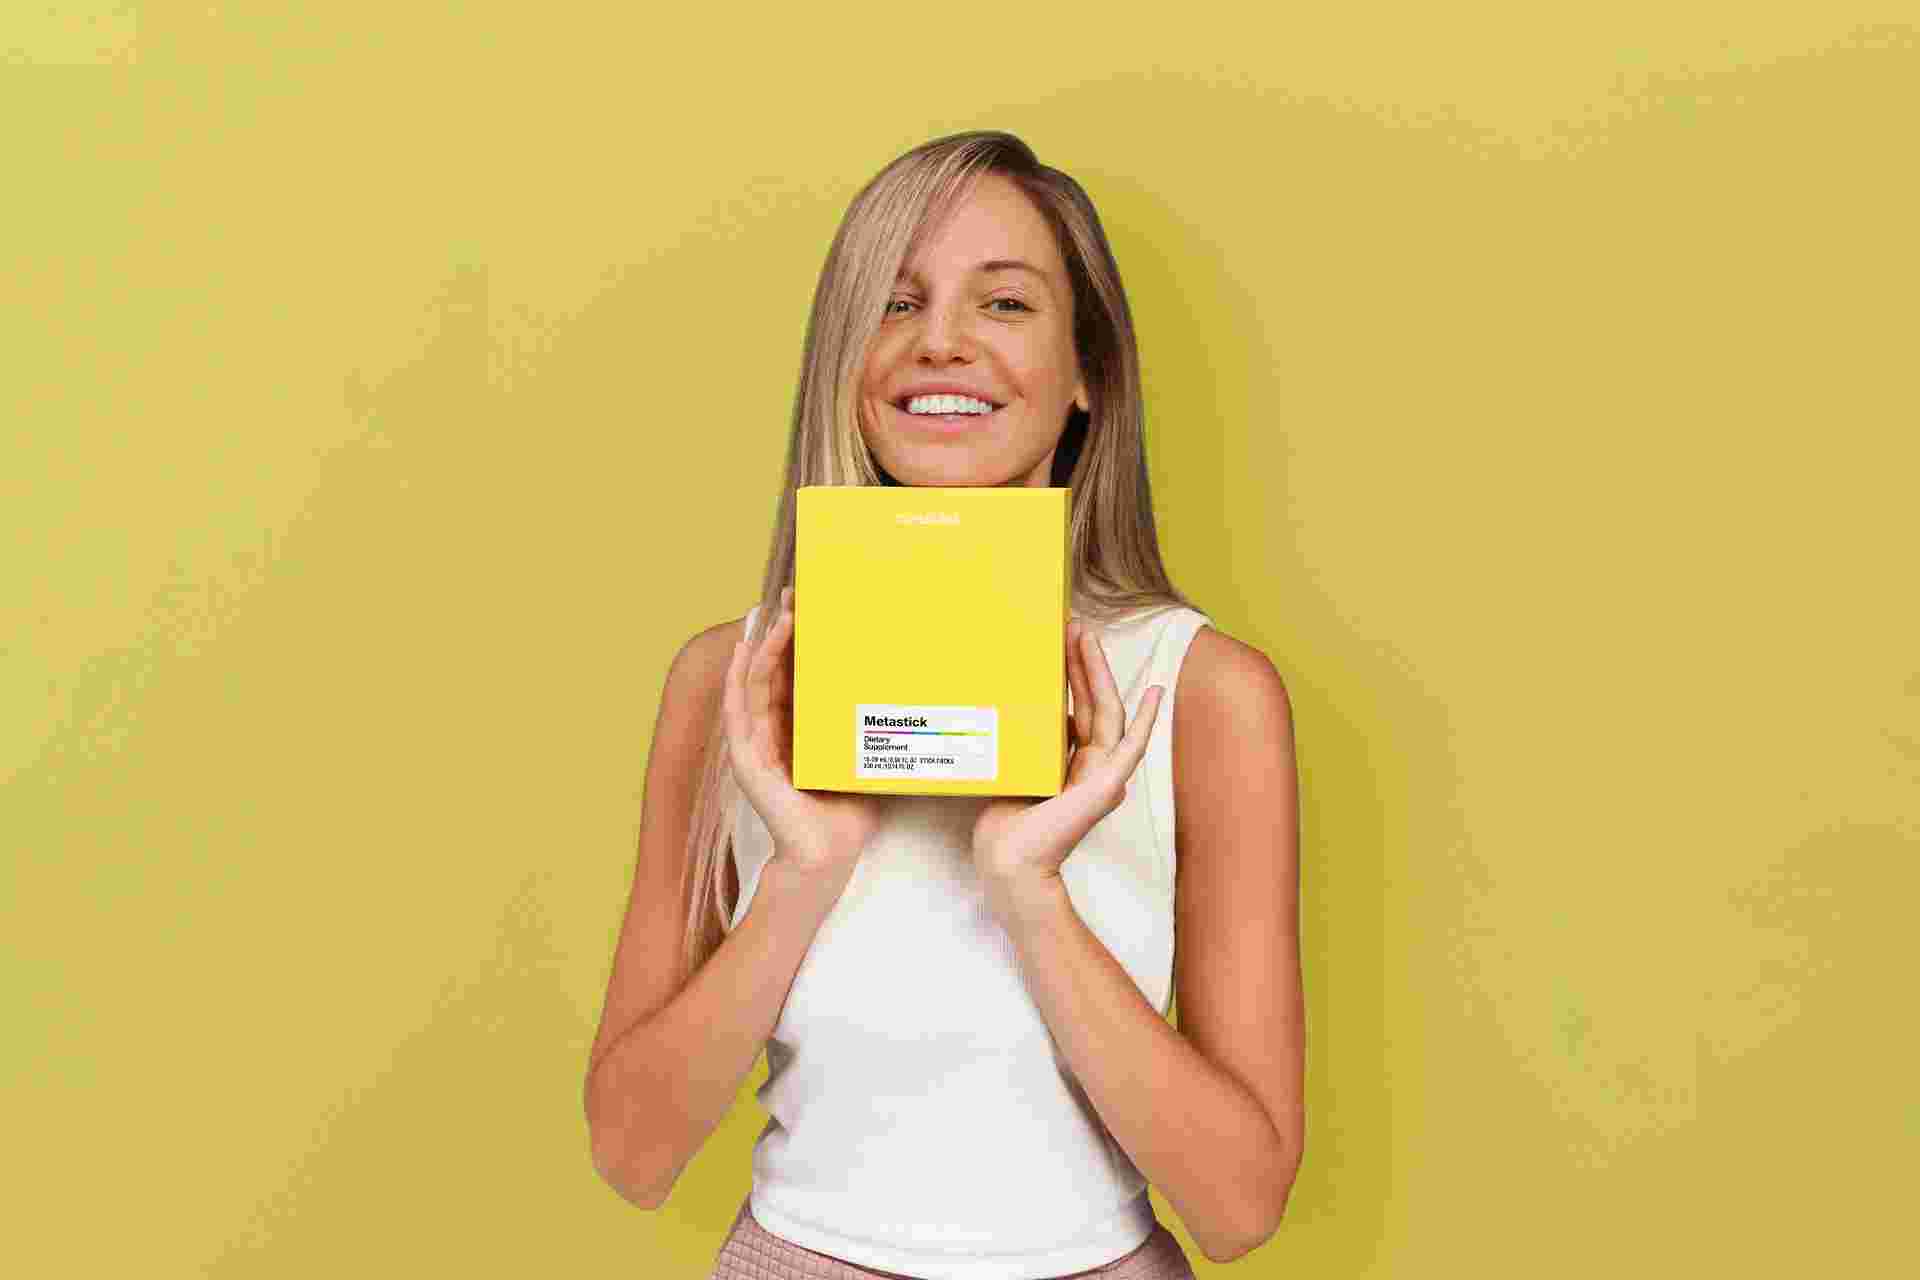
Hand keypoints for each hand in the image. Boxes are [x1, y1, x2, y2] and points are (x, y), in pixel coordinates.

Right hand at [721, 585, 884, 884]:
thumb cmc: (848, 809)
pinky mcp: (746, 758)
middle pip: (771, 668)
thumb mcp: (866, 755)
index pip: (793, 671)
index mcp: (796, 727)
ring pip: (753, 681)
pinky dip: (739, 677)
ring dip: (764, 645)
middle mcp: (771, 729)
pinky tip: (743, 649)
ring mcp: (754, 742)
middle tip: (796, 594)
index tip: (813, 603)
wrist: (828, 855)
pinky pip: (739, 710)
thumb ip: (878, 727)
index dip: (799, 638)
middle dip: (781, 630)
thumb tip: (919, 692)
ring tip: (778, 614)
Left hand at [971, 616, 1164, 919]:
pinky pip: (1132, 746)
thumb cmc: (1005, 822)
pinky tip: (1155, 692)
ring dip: (1100, 672)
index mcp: (1071, 763)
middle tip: (1075, 624)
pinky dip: (1146, 719)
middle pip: (1093, 702)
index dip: (1072, 673)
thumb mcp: (1014, 766)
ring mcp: (1103, 775)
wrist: (1010, 860)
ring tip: (1089, 637)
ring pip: (1108, 712)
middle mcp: (1091, 766)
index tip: (1062, 639)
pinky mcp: (1108, 786)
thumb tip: (1012, 701)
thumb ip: (1025, 739)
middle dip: (1084, 661)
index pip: (1076, 707)